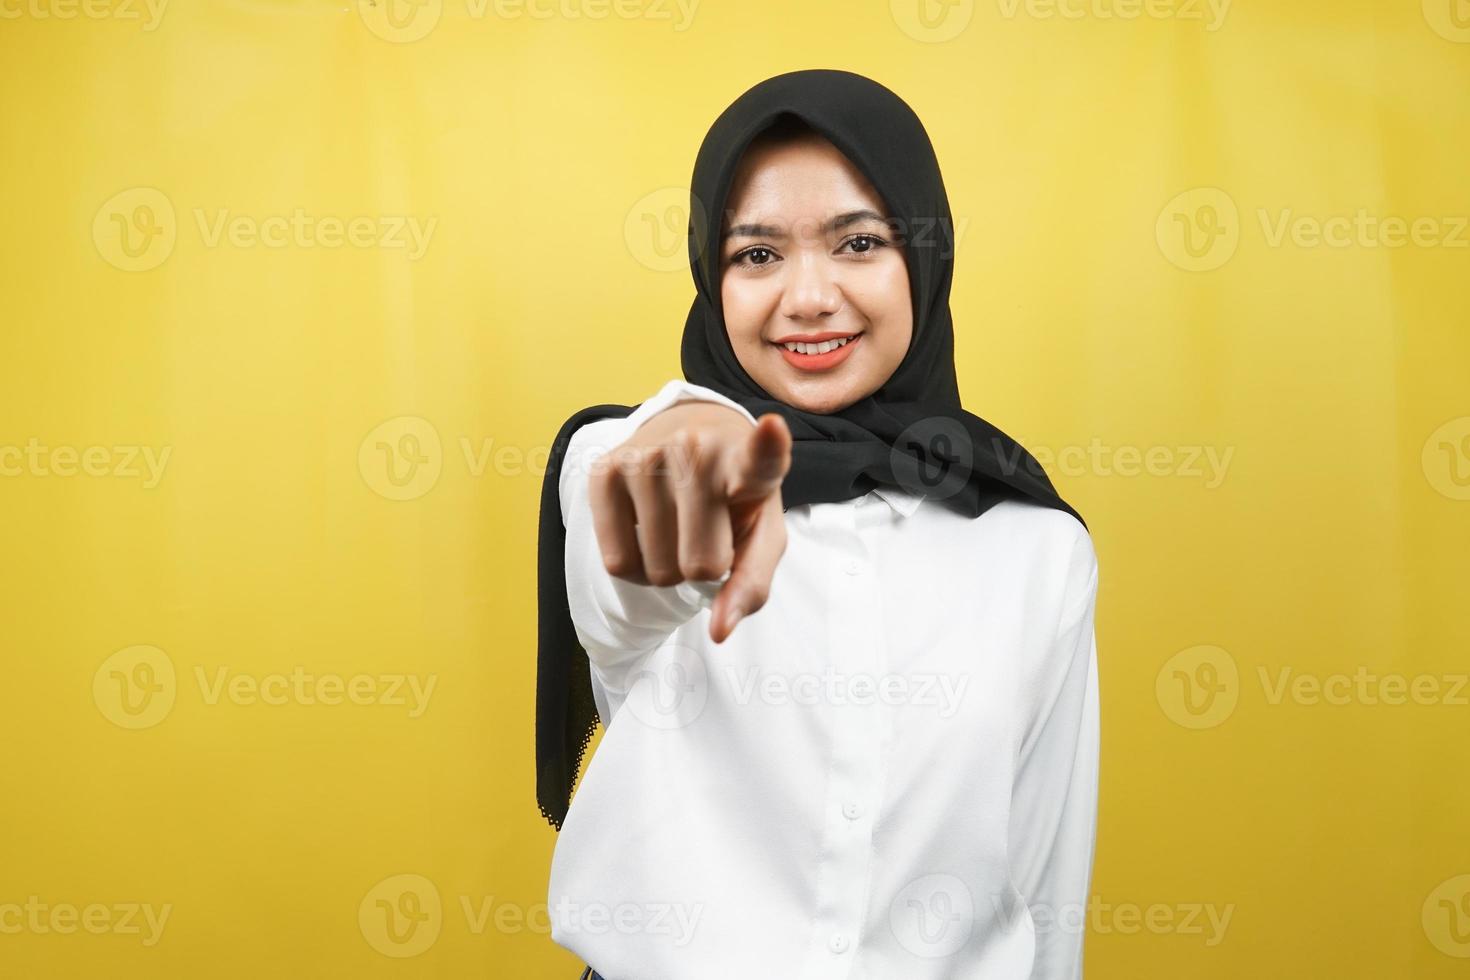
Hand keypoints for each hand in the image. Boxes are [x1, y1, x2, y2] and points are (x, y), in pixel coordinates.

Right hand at [588, 401, 791, 642]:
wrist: (688, 439)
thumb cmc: (734, 499)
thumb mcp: (761, 535)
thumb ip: (752, 584)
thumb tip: (719, 630)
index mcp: (749, 462)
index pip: (761, 457)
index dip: (768, 447)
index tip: (772, 430)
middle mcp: (696, 449)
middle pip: (701, 566)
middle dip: (703, 569)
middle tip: (705, 533)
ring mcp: (646, 456)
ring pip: (657, 570)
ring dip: (668, 568)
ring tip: (677, 529)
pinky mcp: (605, 471)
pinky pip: (617, 563)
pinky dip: (636, 569)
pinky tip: (647, 532)